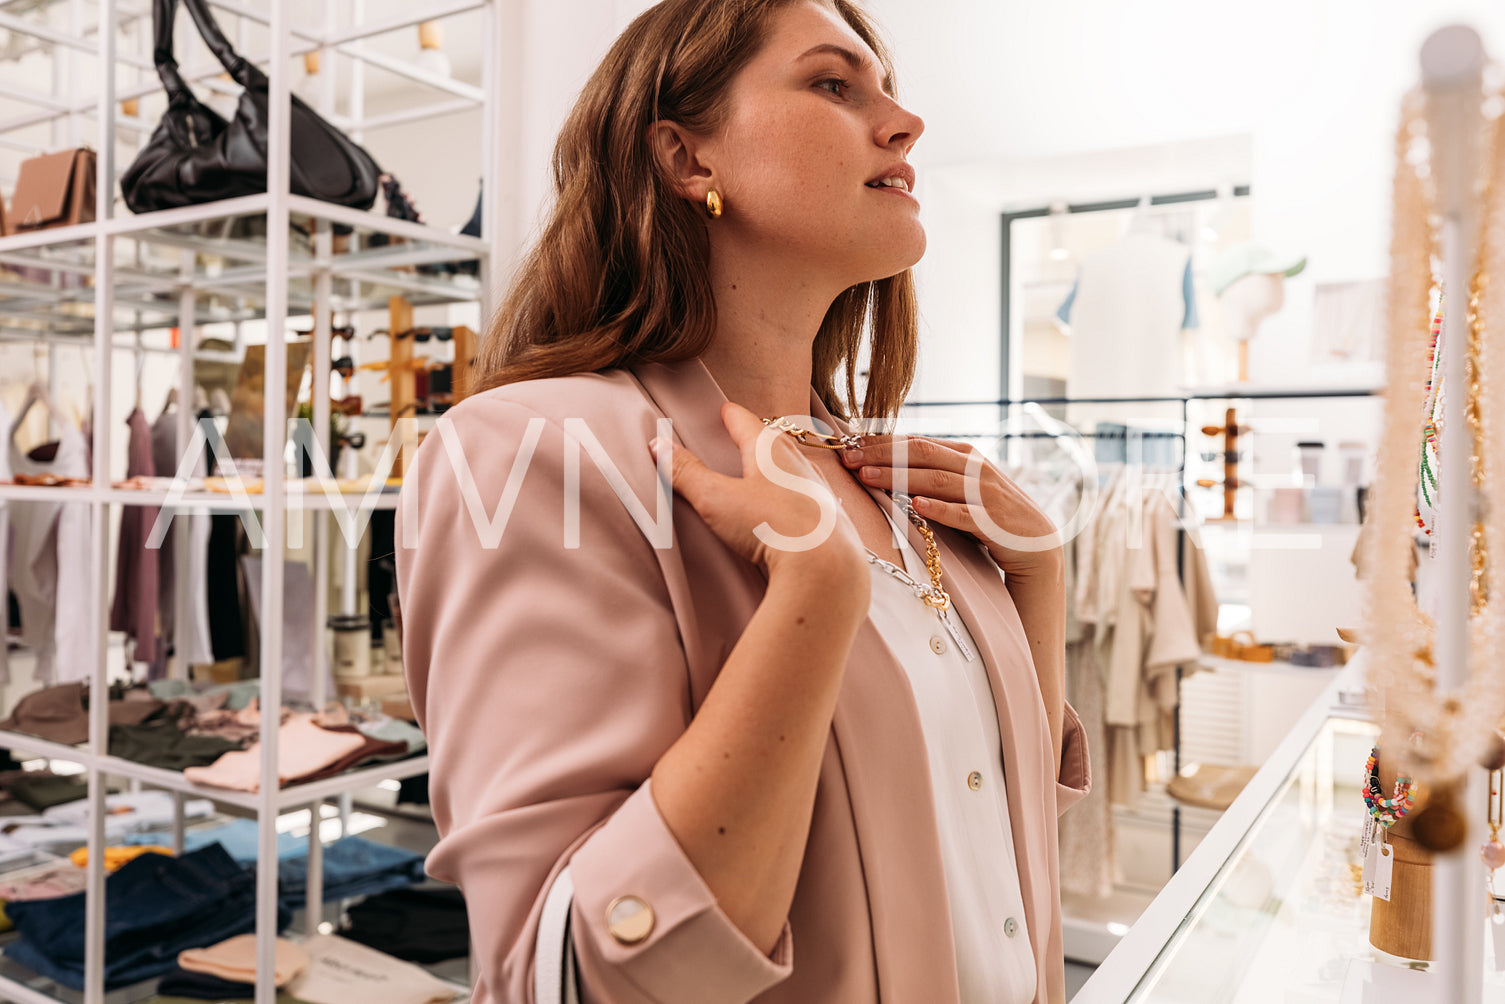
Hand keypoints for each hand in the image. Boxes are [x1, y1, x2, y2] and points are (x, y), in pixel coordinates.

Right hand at [650, 402, 869, 593]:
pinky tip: (792, 509)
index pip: (744, 421)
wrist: (826, 568)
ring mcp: (819, 488)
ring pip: (795, 467)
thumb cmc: (772, 527)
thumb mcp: (716, 500)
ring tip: (764, 474)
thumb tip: (660, 446)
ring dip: (778, 468)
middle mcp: (798, 462)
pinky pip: (809, 496)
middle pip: (772, 441)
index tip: (723, 410)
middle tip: (740, 439)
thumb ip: (686, 473)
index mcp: (769, 449)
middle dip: (754, 439)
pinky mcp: (831, 516)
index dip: (729, 415)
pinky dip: (796, 496)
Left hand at [839, 435, 1062, 579]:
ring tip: (868, 478)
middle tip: (848, 460)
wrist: (1035, 544)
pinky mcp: (993, 522)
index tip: (847, 445)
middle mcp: (974, 468)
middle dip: (881, 455)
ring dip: (899, 477)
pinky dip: (939, 509)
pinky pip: (963, 514)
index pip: (916, 441)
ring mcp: (985, 494)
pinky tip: (915, 506)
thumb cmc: (988, 514)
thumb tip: (882, 464)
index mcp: (964, 454)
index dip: (881, 442)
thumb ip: (932, 473)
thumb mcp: (962, 487)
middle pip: (921, 454)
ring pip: (936, 480)